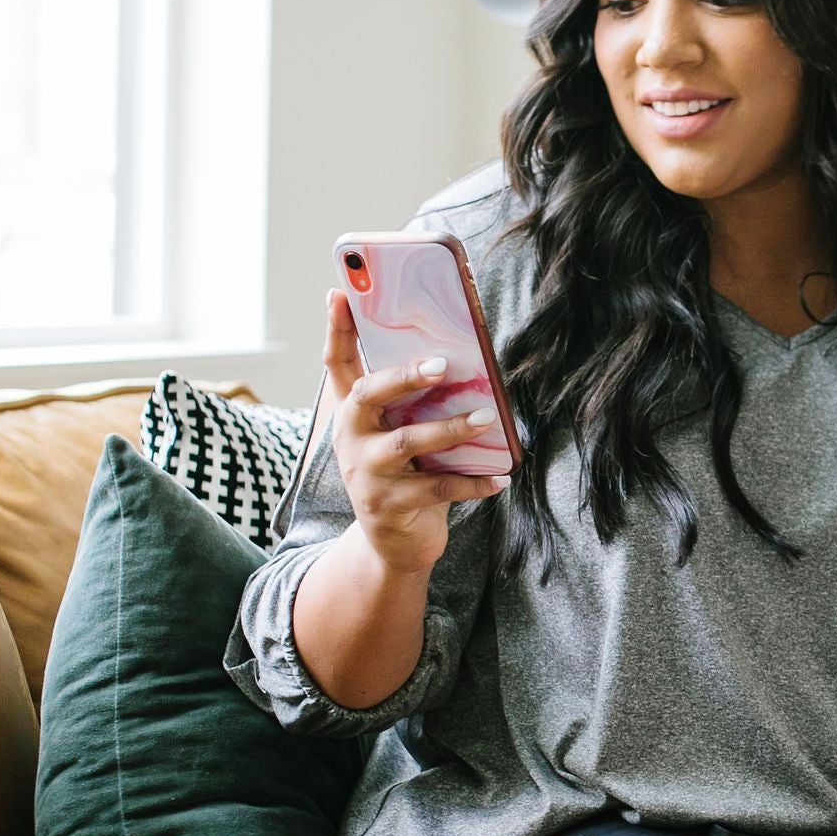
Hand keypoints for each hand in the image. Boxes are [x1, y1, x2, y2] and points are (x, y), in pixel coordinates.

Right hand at [323, 289, 511, 577]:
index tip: (339, 292)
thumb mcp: (400, 432)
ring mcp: (366, 473)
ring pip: (408, 442)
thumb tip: (463, 356)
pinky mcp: (389, 505)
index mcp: (353, 412)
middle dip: (404, 376)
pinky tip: (501, 478)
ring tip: (487, 419)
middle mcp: (351, 437)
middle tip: (441, 364)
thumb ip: (415, 401)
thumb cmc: (406, 472)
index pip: (338, 363)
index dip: (336, 328)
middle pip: (369, 394)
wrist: (393, 543)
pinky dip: (473, 482)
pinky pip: (437, 489)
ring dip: (451, 428)